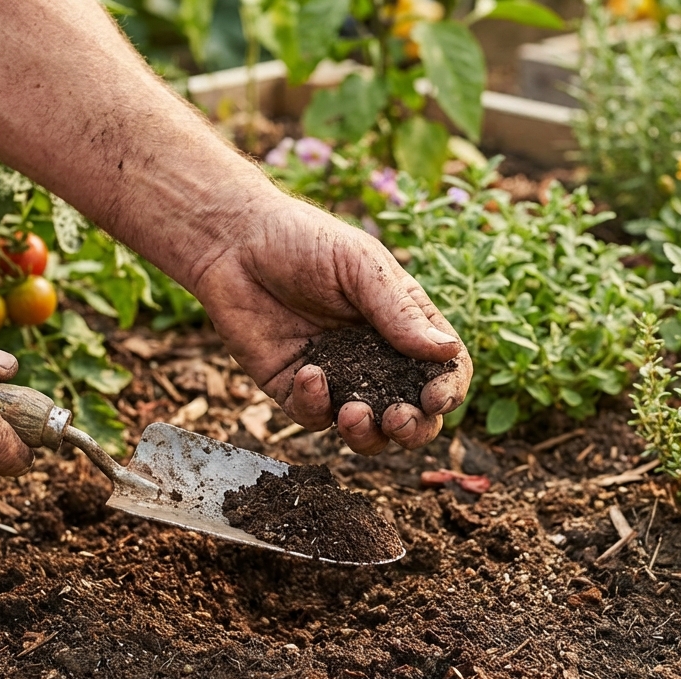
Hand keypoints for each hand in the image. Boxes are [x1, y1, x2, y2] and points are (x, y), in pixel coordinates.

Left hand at [185, 197, 472, 453]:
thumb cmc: (303, 240)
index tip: (435, 398)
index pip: (443, 371)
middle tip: (398, 419)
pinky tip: (308, 374)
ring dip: (367, 434)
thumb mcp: (360, 266)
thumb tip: (448, 352)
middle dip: (413, 428)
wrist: (232, 242)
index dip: (447, 391)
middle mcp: (375, 358)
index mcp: (403, 326)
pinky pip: (313, 417)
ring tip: (353, 413)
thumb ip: (400, 312)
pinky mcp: (294, 388)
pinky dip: (315, 405)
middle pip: (412, 414)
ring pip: (366, 430)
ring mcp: (336, 377)